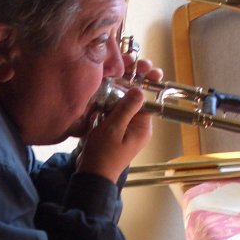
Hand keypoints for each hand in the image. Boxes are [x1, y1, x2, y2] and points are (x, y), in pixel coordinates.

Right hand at [76, 56, 163, 182]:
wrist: (92, 175)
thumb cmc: (103, 155)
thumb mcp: (114, 129)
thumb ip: (126, 109)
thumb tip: (139, 90)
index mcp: (142, 127)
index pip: (147, 100)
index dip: (146, 83)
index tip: (146, 68)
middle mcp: (136, 126)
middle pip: (135, 99)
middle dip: (131, 82)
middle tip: (131, 64)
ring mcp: (124, 128)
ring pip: (123, 103)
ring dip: (117, 91)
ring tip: (114, 73)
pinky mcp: (113, 129)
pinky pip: (113, 111)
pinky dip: (108, 102)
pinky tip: (103, 91)